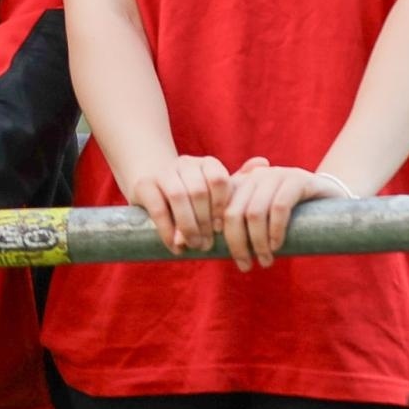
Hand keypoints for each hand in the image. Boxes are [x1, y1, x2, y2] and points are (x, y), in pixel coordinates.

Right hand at [127, 154, 249, 254]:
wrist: (150, 180)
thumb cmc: (191, 190)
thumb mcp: (214, 187)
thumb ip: (238, 180)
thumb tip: (264, 163)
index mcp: (206, 163)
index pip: (219, 179)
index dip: (221, 206)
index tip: (222, 228)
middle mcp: (184, 163)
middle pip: (198, 190)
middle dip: (204, 222)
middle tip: (207, 245)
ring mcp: (162, 172)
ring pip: (178, 197)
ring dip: (188, 226)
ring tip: (194, 246)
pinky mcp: (144, 185)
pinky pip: (158, 208)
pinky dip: (168, 230)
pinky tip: (176, 246)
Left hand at [222, 162, 342, 271]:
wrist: (331, 196)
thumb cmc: (292, 213)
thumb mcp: (265, 216)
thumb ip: (243, 225)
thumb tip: (216, 250)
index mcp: (242, 183)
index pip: (221, 209)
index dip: (221, 234)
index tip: (226, 256)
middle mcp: (256, 176)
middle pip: (234, 212)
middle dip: (237, 243)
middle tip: (246, 266)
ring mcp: (277, 175)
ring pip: (255, 212)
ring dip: (258, 242)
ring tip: (266, 261)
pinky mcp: (299, 180)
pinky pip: (280, 207)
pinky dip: (276, 230)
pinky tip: (277, 246)